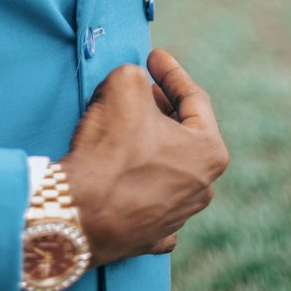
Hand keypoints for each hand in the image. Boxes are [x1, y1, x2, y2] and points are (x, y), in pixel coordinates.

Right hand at [61, 49, 229, 264]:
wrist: (81, 213)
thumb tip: (135, 84)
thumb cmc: (110, 148)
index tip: (153, 55)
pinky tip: (130, 171)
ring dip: (150, 141)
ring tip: (126, 121)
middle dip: (163, 106)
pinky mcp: (152, 235)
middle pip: (184, 133)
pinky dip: (141, 181)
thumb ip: (137, 75)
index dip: (171, 71)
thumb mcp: (125, 84)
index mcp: (209, 152)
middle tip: (144, 86)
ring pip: (167, 165)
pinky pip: (151, 198)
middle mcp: (203, 187)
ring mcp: (179, 216)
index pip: (194, 98)